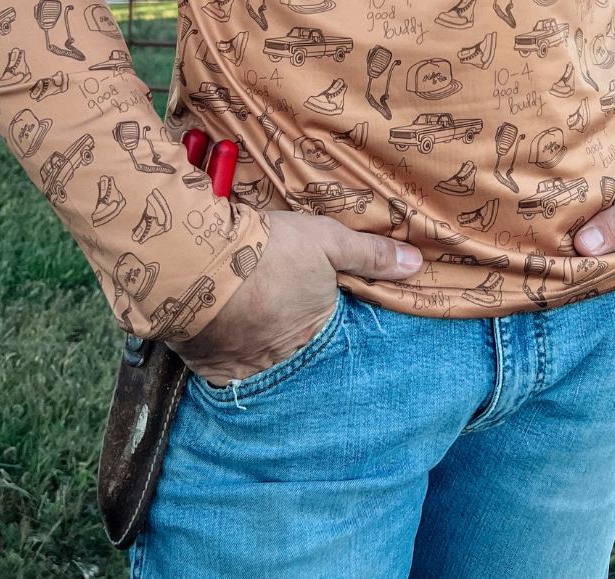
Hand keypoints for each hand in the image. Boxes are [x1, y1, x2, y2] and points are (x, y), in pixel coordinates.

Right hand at [169, 211, 421, 383]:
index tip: (313, 307)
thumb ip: (372, 254)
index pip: (332, 337)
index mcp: (317, 331)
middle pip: (297, 356)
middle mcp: (285, 359)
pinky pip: (224, 374)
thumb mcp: (327, 241)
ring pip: (261, 367)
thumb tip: (416, 264)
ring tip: (253, 329)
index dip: (325, 321)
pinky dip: (227, 360)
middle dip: (294, 343)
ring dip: (260, 352)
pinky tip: (225, 341)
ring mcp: (245, 369)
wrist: (198, 259)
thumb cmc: (268, 249)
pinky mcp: (210, 368)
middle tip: (281, 320)